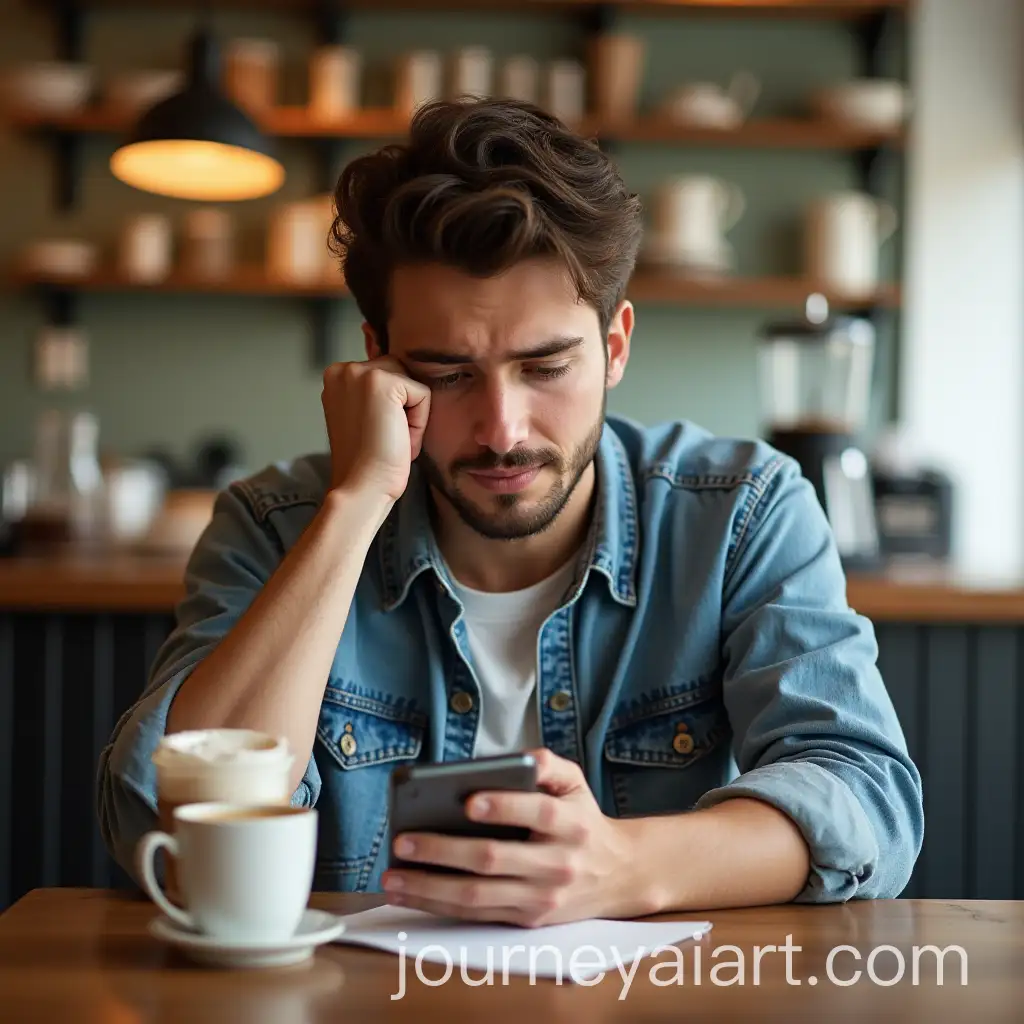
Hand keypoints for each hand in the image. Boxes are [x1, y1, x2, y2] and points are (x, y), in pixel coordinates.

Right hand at [321, 356, 430, 501]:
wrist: (362, 486)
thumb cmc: (367, 460)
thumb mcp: (363, 415)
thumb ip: (373, 393)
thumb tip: (403, 380)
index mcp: (336, 376)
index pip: (386, 373)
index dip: (390, 408)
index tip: (373, 433)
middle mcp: (343, 369)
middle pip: (400, 373)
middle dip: (402, 407)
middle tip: (384, 437)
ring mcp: (360, 373)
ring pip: (412, 383)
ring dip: (411, 414)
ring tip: (391, 437)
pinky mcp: (383, 383)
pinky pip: (423, 394)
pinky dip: (419, 422)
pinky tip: (399, 439)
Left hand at [381, 748, 655, 926]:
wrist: (618, 875)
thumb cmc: (582, 819)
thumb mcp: (576, 782)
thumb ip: (549, 763)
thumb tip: (517, 757)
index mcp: (571, 825)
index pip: (539, 814)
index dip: (505, 807)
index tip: (468, 800)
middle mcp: (557, 865)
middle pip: (494, 860)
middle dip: (443, 851)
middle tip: (403, 839)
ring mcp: (541, 899)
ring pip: (477, 897)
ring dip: (429, 887)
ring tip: (392, 875)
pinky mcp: (526, 920)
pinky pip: (476, 915)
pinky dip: (438, 905)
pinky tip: (409, 893)